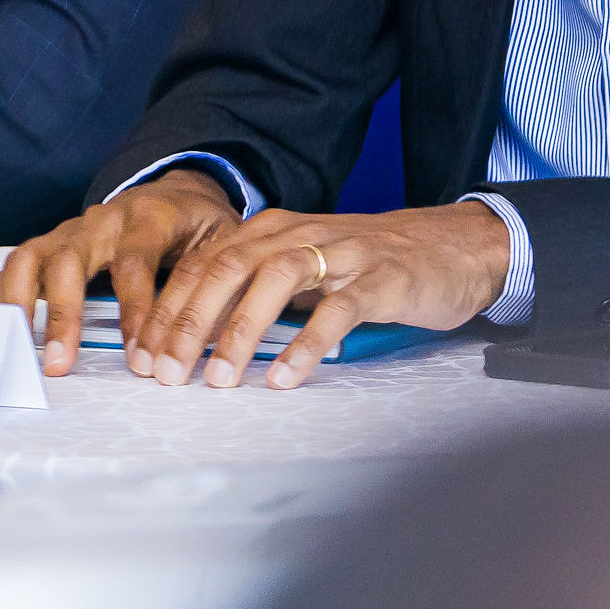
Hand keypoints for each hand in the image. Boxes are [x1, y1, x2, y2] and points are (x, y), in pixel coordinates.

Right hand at [0, 169, 243, 377]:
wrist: (178, 192)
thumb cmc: (199, 223)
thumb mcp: (225, 239)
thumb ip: (220, 278)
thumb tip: (225, 333)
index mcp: (150, 217)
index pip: (133, 263)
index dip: (133, 309)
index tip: (137, 353)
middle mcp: (103, 219)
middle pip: (70, 261)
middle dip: (63, 315)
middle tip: (59, 363)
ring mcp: (73, 229)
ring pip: (33, 259)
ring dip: (20, 306)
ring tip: (20, 350)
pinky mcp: (53, 242)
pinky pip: (19, 266)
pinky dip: (5, 295)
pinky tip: (6, 329)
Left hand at [127, 200, 509, 389]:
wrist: (465, 245)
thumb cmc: (382, 264)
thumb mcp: (314, 265)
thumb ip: (265, 287)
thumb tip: (201, 334)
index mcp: (281, 230)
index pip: (207, 263)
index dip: (168, 309)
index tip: (144, 356)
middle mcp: (307, 233)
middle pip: (230, 267)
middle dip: (190, 322)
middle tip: (168, 372)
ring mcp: (348, 253)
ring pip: (277, 279)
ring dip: (240, 330)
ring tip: (220, 378)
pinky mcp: (386, 278)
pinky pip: (339, 309)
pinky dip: (307, 342)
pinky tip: (286, 376)